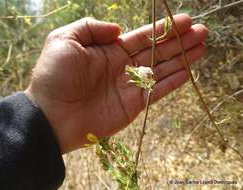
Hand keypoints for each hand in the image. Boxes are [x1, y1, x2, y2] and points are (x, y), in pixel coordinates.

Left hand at [25, 14, 207, 153]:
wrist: (51, 116)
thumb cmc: (54, 77)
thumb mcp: (64, 40)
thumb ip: (91, 28)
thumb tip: (118, 29)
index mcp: (108, 50)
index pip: (141, 37)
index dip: (163, 29)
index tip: (185, 21)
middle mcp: (121, 67)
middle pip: (156, 51)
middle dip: (179, 41)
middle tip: (202, 32)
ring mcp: (129, 86)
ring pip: (161, 69)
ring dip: (182, 59)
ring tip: (202, 47)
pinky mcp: (133, 105)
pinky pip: (157, 91)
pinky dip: (173, 82)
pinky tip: (188, 71)